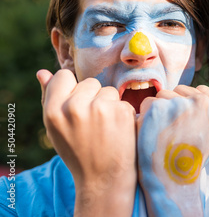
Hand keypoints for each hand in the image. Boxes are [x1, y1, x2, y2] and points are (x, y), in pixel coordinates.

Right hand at [37, 69, 136, 215]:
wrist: (104, 178)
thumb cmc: (78, 152)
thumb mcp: (56, 129)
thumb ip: (49, 98)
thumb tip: (42, 72)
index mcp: (53, 111)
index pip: (63, 76)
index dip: (73, 88)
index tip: (78, 104)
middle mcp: (75, 107)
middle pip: (89, 82)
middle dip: (93, 97)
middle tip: (93, 122)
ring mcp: (100, 108)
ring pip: (108, 90)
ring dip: (109, 104)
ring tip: (105, 127)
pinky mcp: (121, 111)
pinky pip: (122, 101)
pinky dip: (123, 113)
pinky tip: (117, 130)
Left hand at [137, 85, 208, 216]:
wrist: (174, 180)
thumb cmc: (194, 160)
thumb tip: (205, 97)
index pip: (198, 91)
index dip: (188, 106)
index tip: (185, 124)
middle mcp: (202, 102)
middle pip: (178, 91)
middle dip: (173, 106)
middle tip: (173, 131)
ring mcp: (179, 103)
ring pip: (162, 95)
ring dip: (159, 110)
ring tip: (163, 132)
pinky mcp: (158, 108)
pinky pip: (147, 103)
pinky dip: (145, 117)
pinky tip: (151, 133)